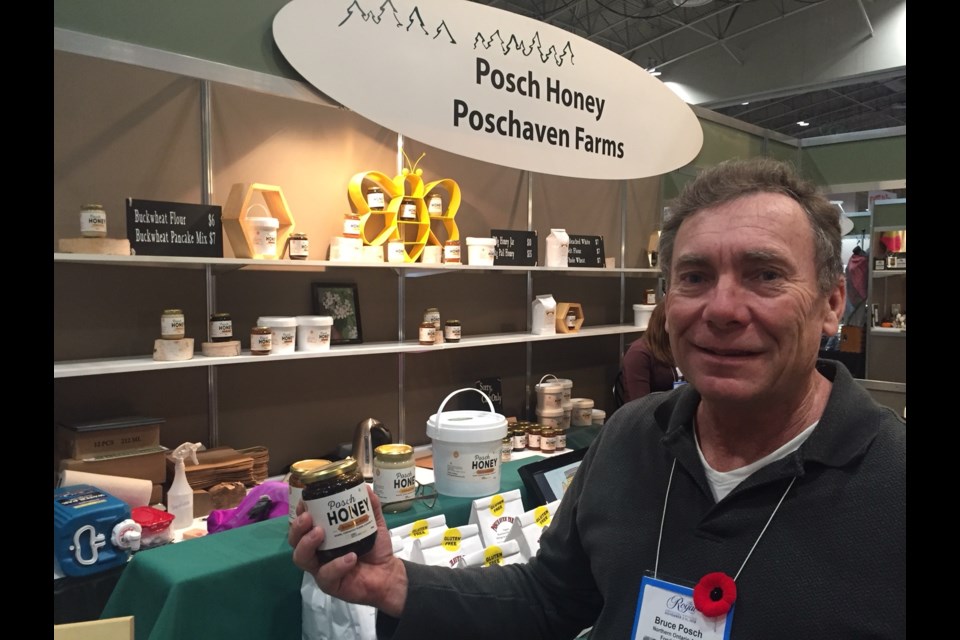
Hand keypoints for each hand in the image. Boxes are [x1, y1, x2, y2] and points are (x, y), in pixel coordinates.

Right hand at [289, 485, 407, 616]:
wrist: (388, 574)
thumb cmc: (376, 548)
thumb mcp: (374, 524)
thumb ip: (370, 507)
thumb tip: (365, 487)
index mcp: (323, 536)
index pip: (303, 525)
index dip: (300, 513)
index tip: (304, 502)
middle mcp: (317, 552)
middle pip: (295, 541)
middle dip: (298, 528)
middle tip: (308, 517)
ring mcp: (321, 568)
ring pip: (301, 558)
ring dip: (307, 543)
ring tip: (320, 533)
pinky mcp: (329, 584)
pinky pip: (326, 575)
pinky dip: (337, 564)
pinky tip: (350, 557)